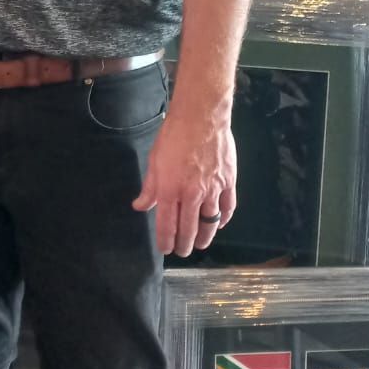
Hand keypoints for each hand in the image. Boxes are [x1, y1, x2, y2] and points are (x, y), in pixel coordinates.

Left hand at [132, 111, 236, 256]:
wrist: (201, 117)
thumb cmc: (173, 136)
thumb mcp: (154, 161)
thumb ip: (149, 188)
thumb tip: (140, 206)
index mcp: (170, 190)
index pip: (167, 225)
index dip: (166, 241)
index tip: (165, 249)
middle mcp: (192, 194)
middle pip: (189, 229)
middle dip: (185, 244)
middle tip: (183, 251)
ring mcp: (213, 190)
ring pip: (210, 222)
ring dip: (205, 236)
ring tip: (200, 243)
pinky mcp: (228, 182)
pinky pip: (228, 207)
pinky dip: (223, 219)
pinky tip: (219, 223)